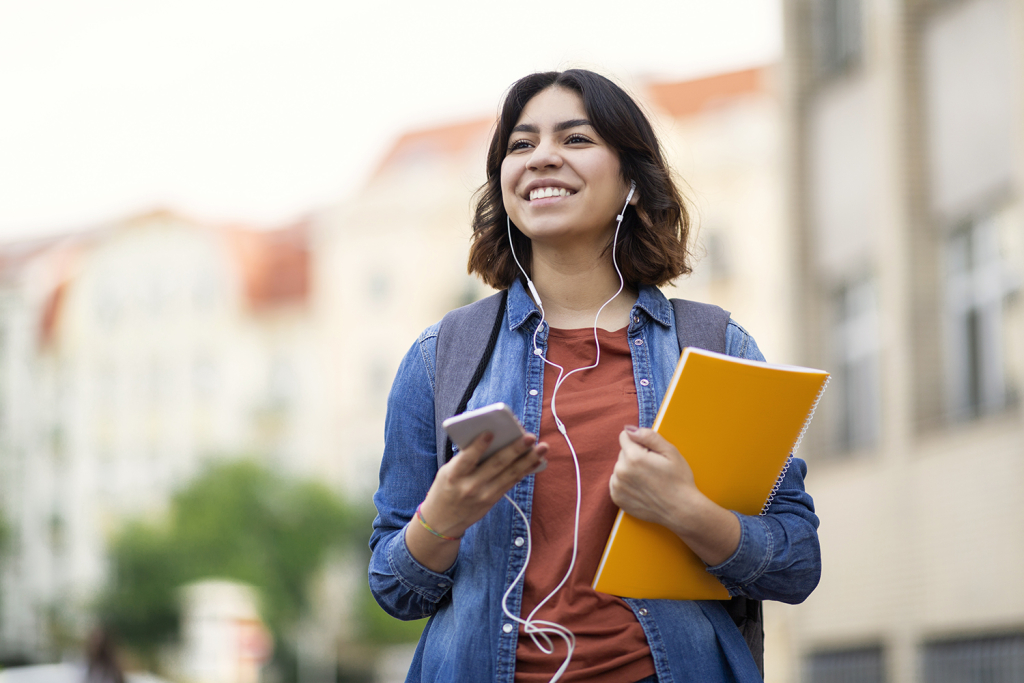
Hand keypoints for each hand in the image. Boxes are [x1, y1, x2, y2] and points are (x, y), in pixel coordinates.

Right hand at [407, 431, 547, 571]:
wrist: (442, 521)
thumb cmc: (446, 488)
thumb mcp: (447, 471)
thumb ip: (466, 458)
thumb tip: (494, 440)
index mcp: (453, 475)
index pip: (467, 458)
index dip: (478, 446)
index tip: (490, 432)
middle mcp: (470, 486)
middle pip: (496, 465)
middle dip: (515, 449)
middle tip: (530, 436)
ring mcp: (484, 495)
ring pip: (510, 474)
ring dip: (528, 460)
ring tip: (542, 448)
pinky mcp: (493, 500)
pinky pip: (512, 482)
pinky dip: (525, 470)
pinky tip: (537, 461)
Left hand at [610, 425, 699, 530]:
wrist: (681, 510)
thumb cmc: (679, 480)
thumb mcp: (670, 452)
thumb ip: (648, 436)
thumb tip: (629, 429)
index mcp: (633, 457)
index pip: (624, 436)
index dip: (639, 442)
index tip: (650, 452)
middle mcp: (621, 471)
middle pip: (622, 453)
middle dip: (635, 456)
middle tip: (653, 468)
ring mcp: (617, 486)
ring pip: (620, 468)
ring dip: (630, 470)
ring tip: (649, 480)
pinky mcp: (617, 498)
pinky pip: (617, 482)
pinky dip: (626, 483)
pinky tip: (642, 488)